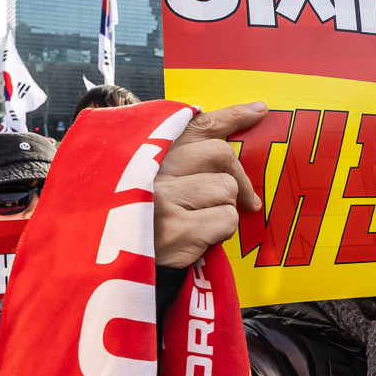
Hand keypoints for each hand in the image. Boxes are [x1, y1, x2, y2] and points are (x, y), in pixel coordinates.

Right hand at [154, 103, 266, 267]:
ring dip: (223, 209)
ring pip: (227, 189)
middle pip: (221, 155)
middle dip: (236, 179)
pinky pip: (227, 220)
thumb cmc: (147, 218)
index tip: (259, 111)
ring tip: (199, 222)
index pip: (200, 125)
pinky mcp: (177, 229)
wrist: (117, 264)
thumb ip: (189, 158)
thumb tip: (242, 129)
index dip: (233, 116)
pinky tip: (197, 239)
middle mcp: (154, 169)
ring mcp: (164, 199)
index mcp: (153, 152)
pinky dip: (220, 233)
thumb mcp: (156, 178)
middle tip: (242, 198)